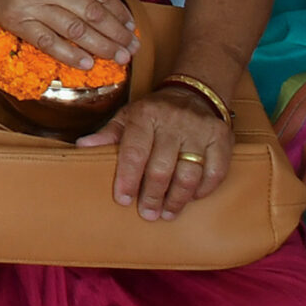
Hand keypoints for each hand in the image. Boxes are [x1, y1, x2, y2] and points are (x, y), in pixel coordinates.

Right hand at [0, 0, 135, 66]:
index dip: (119, 12)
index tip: (131, 26)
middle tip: (132, 48)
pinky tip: (87, 63)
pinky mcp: (17, 22)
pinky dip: (69, 55)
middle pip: (91, 12)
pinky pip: (48, 42)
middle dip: (115, 33)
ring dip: (100, 46)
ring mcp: (31, 3)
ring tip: (118, 58)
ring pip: (74, 29)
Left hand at [79, 87, 231, 219]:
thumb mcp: (129, 115)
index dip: (128, 178)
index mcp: (146, 114)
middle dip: (153, 195)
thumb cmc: (156, 111)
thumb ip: (109, 134)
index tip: (123, 199)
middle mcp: (174, 120)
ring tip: (167, 213)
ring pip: (189, 174)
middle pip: (162, 167)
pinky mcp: (222, 138)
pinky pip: (215, 172)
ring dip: (177, 199)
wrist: (195, 92)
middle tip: (147, 213)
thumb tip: (82, 147)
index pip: (135, 152)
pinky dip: (203, 190)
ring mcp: (200, 129)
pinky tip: (191, 198)